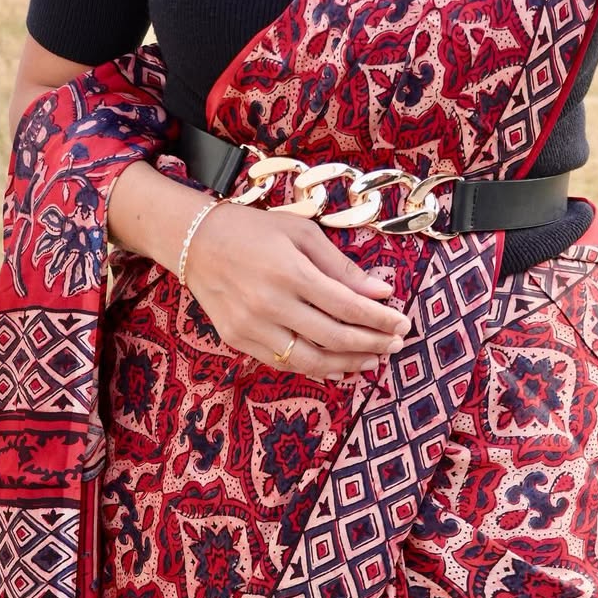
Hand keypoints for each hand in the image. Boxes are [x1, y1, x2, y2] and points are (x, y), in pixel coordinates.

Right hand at [183, 201, 411, 380]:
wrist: (195, 242)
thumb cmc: (254, 229)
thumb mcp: (302, 232)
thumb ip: (341, 266)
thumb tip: (381, 291)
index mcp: (290, 271)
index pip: (346, 305)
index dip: (379, 318)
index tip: (402, 321)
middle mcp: (271, 304)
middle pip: (334, 336)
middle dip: (372, 343)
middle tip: (397, 343)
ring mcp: (252, 327)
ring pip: (311, 360)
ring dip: (348, 364)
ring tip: (374, 359)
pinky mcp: (238, 341)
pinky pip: (285, 363)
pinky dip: (316, 368)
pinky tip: (338, 365)